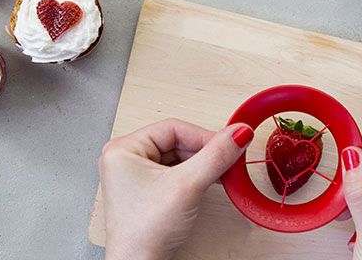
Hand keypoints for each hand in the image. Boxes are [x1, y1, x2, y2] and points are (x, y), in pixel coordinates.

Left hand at [98, 119, 253, 259]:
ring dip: (202, 163)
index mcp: (123, 148)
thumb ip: (215, 156)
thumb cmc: (145, 233)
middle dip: (205, 151)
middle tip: (229, 158)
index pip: (173, 128)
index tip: (230, 143)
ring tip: (222, 172)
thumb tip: (238, 132)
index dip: (204, 135)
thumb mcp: (186, 186)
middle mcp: (126, 157)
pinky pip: (175, 171)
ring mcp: (135, 174)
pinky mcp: (147, 188)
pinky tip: (210, 180)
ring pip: (178, 156)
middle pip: (176, 141)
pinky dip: (195, 174)